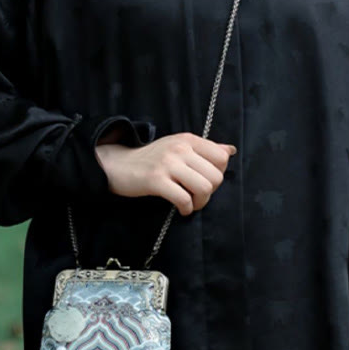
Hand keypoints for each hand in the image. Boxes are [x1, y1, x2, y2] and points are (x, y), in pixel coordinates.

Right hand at [95, 132, 236, 215]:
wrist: (118, 164)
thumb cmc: (152, 158)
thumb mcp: (179, 146)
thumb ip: (205, 148)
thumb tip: (230, 150)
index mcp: (188, 140)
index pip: (221, 158)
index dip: (218, 174)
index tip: (205, 180)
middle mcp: (180, 149)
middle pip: (215, 176)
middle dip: (210, 192)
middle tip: (197, 196)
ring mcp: (168, 164)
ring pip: (204, 188)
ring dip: (200, 203)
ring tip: (191, 204)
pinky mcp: (156, 180)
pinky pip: (184, 199)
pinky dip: (186, 209)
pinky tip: (181, 209)